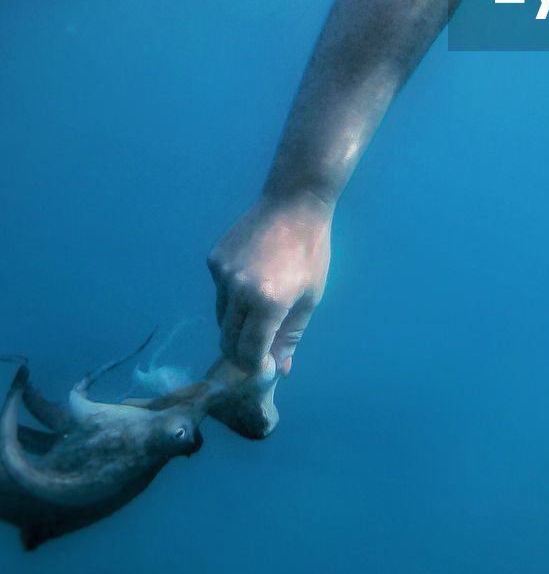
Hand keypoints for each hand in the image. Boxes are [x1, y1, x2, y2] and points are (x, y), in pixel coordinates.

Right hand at [207, 193, 331, 375]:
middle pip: (228, 340)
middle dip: (241, 353)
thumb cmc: (310, 251)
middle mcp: (239, 291)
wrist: (293, 204)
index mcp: (268, 303)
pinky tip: (252, 279)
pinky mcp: (214, 261)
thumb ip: (291, 335)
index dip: (254, 366)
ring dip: (236, 325)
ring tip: (260, 309)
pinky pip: (220, 292)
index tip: (264, 367)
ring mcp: (222, 274)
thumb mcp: (310, 296)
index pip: (249, 352)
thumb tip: (279, 369)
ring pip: (222, 317)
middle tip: (258, 351)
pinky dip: (232, 297)